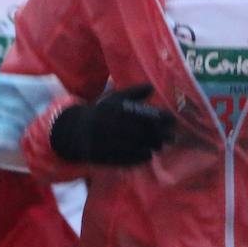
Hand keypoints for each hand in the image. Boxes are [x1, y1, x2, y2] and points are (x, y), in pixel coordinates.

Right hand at [49, 84, 175, 165]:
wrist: (75, 132)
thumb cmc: (99, 113)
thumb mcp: (114, 99)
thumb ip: (134, 93)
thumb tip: (152, 87)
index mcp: (119, 110)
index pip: (147, 115)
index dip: (163, 118)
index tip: (172, 120)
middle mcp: (117, 126)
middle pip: (147, 133)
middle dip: (162, 135)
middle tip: (172, 136)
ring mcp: (114, 143)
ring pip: (141, 146)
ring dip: (154, 146)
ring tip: (161, 145)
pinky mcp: (111, 156)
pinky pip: (131, 159)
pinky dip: (142, 157)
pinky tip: (148, 154)